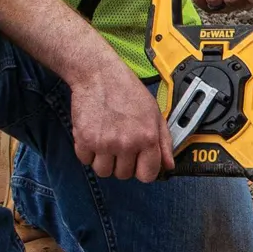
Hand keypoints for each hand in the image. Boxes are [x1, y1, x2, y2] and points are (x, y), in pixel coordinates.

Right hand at [69, 57, 174, 181]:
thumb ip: (164, 142)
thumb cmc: (128, 92)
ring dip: (104, 160)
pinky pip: (85, 161)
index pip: (147, 175)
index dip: (143, 170)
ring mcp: (104, 143)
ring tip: (107, 140)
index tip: (138, 163)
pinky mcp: (84, 139)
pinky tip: (94, 135)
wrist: (99, 75)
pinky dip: (88, 152)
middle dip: (122, 163)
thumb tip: (169, 166)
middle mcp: (126, 143)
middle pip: (123, 175)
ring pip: (103, 171)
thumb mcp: (154, 114)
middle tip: (120, 143)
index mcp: (147, 138)